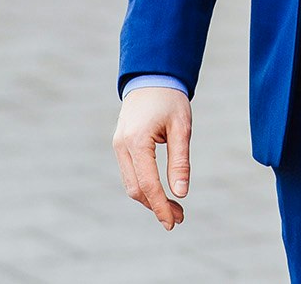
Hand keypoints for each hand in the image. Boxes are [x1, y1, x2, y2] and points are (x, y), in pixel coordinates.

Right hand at [112, 86, 191, 228]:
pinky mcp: (120, 146)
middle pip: (136, 189)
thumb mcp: (182, 129)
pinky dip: (144, 187)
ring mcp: (118, 146)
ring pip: (131, 183)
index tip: (174, 222)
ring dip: (150, 199)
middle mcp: (122, 146)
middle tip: (180, 218)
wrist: (151, 77)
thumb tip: (181, 193)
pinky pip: (130, 173)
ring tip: (175, 208)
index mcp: (137, 141)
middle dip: (156, 206)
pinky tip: (161, 193)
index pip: (148, 184)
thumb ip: (180, 161)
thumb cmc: (170, 100)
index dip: (160, 206)